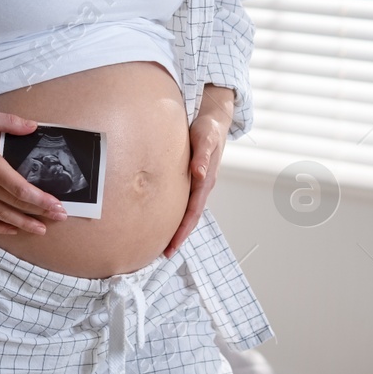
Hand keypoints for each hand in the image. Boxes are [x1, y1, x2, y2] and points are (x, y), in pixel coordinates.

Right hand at [0, 106, 69, 237]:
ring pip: (0, 215)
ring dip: (22, 223)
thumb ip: (10, 123)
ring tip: (40, 229)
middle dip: (39, 212)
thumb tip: (34, 126)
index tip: (57, 205)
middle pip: (15, 204)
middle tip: (59, 217)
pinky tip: (11, 228)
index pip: (20, 188)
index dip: (40, 200)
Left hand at [164, 85, 233, 257]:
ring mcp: (195, 183)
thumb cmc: (209, 127)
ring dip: (175, 227)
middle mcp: (201, 185)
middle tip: (162, 254)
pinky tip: (159, 217)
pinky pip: (180, 200)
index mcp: (206, 181)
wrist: (213, 118)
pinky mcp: (188, 177)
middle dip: (177, 237)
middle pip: (188, 218)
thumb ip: (203, 155)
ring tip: (160, 243)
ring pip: (184, 211)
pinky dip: (171, 212)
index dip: (182, 231)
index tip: (171, 247)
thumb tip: (200, 173)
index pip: (192, 212)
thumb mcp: (207, 138)